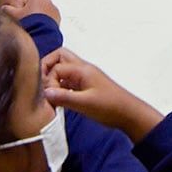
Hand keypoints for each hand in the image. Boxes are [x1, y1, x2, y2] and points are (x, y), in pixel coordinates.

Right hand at [1, 0, 60, 24]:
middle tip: (32, 5)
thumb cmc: (29, 23)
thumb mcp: (15, 16)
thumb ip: (8, 10)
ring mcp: (52, 8)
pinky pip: (53, 12)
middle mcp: (46, 1)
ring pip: (48, 3)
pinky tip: (44, 20)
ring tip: (37, 14)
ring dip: (44, 6)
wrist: (41, 33)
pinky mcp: (57, 16)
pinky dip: (49, 13)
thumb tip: (4, 7)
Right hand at [42, 48, 163, 142]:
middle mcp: (83, 70)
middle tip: (43, 86)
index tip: (50, 96)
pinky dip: (60, 87)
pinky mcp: (86, 87)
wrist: (128, 113)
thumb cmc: (109, 106)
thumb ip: (64, 97)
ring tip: (50, 95)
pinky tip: (59, 101)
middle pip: (60, 58)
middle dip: (47, 68)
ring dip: (54, 79)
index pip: (56, 67)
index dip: (49, 80)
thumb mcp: (84, 104)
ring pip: (64, 70)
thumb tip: (45, 92)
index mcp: (82, 70)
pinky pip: (68, 81)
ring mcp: (85, 78)